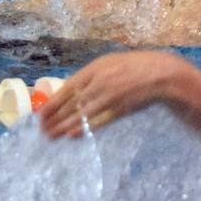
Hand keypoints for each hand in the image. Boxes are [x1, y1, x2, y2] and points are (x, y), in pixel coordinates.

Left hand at [38, 50, 196, 138]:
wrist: (160, 73)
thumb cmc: (132, 68)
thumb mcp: (108, 64)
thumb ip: (90, 77)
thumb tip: (69, 92)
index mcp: (94, 69)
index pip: (67, 88)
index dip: (52, 102)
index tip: (41, 114)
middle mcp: (99, 82)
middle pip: (71, 103)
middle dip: (54, 118)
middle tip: (42, 130)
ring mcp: (109, 96)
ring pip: (81, 114)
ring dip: (64, 126)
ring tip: (52, 136)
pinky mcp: (120, 109)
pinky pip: (98, 121)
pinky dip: (84, 129)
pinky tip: (72, 135)